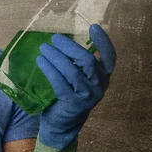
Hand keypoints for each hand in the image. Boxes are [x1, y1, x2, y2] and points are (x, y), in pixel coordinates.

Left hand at [36, 24, 115, 150]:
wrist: (63, 124)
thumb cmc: (69, 94)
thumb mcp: (79, 78)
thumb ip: (77, 63)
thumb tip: (61, 40)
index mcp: (103, 77)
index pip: (110, 57)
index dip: (103, 42)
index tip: (93, 26)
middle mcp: (99, 86)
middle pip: (88, 60)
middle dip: (70, 47)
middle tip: (55, 38)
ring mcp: (87, 96)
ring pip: (72, 71)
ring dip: (55, 57)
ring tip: (43, 49)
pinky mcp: (72, 103)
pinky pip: (60, 82)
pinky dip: (49, 70)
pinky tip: (41, 62)